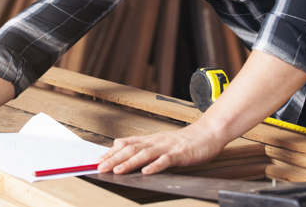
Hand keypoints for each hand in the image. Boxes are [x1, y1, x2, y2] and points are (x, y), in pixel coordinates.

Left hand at [96, 124, 224, 174]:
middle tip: (100, 167)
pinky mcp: (180, 153)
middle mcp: (156, 142)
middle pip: (131, 149)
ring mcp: (167, 147)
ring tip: (118, 170)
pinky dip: (156, 166)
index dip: (110, 153)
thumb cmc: (184, 140)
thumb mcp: (159, 140)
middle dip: (114, 158)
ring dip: (130, 163)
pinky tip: (147, 171)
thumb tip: (119, 144)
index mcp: (150, 140)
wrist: (207, 133)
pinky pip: (167, 160)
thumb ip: (141, 143)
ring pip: (145, 154)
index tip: (97, 160)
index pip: (125, 144)